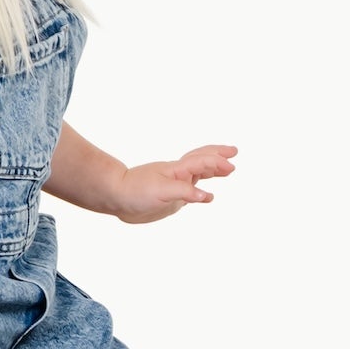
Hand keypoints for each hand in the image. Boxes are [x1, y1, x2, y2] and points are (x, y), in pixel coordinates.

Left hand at [113, 144, 236, 223]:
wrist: (115, 197)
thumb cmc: (135, 191)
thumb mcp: (161, 191)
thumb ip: (185, 193)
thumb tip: (207, 196)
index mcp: (176, 169)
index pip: (201, 161)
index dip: (217, 162)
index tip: (231, 166)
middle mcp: (177, 174)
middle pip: (201, 159)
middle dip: (218, 155)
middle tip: (234, 151)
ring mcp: (174, 183)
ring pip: (197, 171)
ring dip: (212, 168)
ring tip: (226, 169)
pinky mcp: (170, 196)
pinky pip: (191, 188)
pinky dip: (202, 188)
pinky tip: (206, 195)